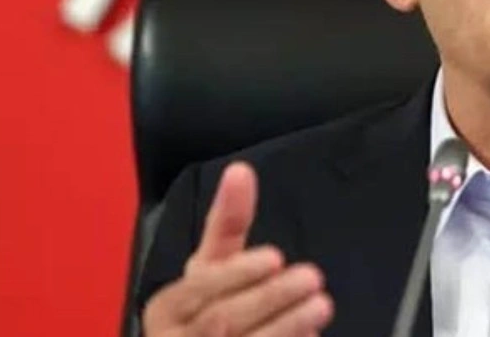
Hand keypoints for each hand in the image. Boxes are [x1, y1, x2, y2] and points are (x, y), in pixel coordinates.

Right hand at [142, 162, 333, 335]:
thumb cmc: (205, 309)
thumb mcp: (211, 267)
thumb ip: (227, 222)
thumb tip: (241, 169)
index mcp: (168, 307)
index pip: (201, 288)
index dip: (238, 273)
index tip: (276, 256)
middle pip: (222, 321)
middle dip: (270, 298)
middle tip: (313, 278)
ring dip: (285, 328)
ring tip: (321, 306)